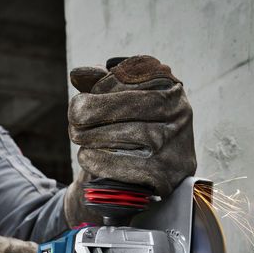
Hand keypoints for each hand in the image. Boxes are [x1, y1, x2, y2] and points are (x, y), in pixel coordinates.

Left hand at [64, 55, 195, 225]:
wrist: (154, 178)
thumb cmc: (135, 129)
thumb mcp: (123, 102)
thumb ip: (101, 83)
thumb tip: (77, 74)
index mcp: (171, 88)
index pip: (134, 76)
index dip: (103, 85)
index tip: (82, 95)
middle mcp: (179, 113)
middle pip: (129, 104)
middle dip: (92, 110)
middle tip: (73, 118)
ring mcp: (174, 145)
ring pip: (125, 133)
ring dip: (92, 135)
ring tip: (78, 136)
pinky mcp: (165, 175)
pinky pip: (124, 165)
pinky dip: (99, 160)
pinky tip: (86, 156)